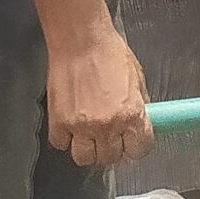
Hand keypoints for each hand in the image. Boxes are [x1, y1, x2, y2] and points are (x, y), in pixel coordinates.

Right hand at [46, 23, 152, 166]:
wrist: (81, 40)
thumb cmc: (110, 52)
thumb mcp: (137, 79)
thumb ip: (139, 106)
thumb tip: (141, 123)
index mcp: (132, 114)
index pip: (139, 150)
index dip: (136, 147)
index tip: (132, 143)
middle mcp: (108, 125)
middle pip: (111, 158)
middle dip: (112, 148)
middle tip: (109, 135)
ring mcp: (81, 126)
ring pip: (84, 158)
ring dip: (88, 149)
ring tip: (89, 134)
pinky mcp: (58, 122)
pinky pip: (61, 144)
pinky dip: (65, 138)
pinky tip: (70, 123)